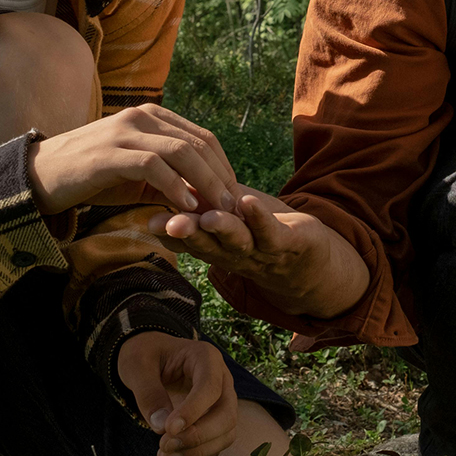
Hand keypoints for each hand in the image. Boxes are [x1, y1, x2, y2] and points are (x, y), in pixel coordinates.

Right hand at [27, 104, 237, 216]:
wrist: (40, 176)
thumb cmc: (92, 178)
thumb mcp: (138, 177)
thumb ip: (170, 180)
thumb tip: (207, 201)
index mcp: (152, 116)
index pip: (203, 138)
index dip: (224, 167)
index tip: (234, 197)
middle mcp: (142, 117)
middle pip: (198, 144)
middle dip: (221, 177)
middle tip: (234, 208)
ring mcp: (125, 132)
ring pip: (181, 151)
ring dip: (205, 183)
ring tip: (217, 210)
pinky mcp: (109, 154)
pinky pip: (153, 166)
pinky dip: (174, 186)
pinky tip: (185, 207)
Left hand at [116, 332, 238, 455]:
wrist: (150, 358)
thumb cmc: (145, 355)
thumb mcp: (137, 366)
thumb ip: (148, 393)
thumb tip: (161, 427)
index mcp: (206, 358)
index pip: (210, 387)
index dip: (193, 411)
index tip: (169, 429)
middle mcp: (221, 379)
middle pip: (226, 414)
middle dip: (198, 436)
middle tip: (164, 445)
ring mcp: (221, 401)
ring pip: (225, 433)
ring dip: (198, 451)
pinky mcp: (215, 419)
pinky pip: (215, 443)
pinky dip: (196, 455)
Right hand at [147, 190, 368, 319]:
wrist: (307, 263)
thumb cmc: (257, 234)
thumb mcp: (222, 221)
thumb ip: (195, 211)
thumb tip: (157, 192)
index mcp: (213, 247)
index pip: (187, 240)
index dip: (168, 233)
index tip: (149, 221)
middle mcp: (232, 252)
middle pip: (208, 244)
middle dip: (190, 234)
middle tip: (171, 224)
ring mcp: (260, 249)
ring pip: (237, 240)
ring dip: (223, 229)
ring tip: (209, 216)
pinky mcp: (287, 242)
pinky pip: (271, 232)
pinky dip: (260, 218)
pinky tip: (248, 202)